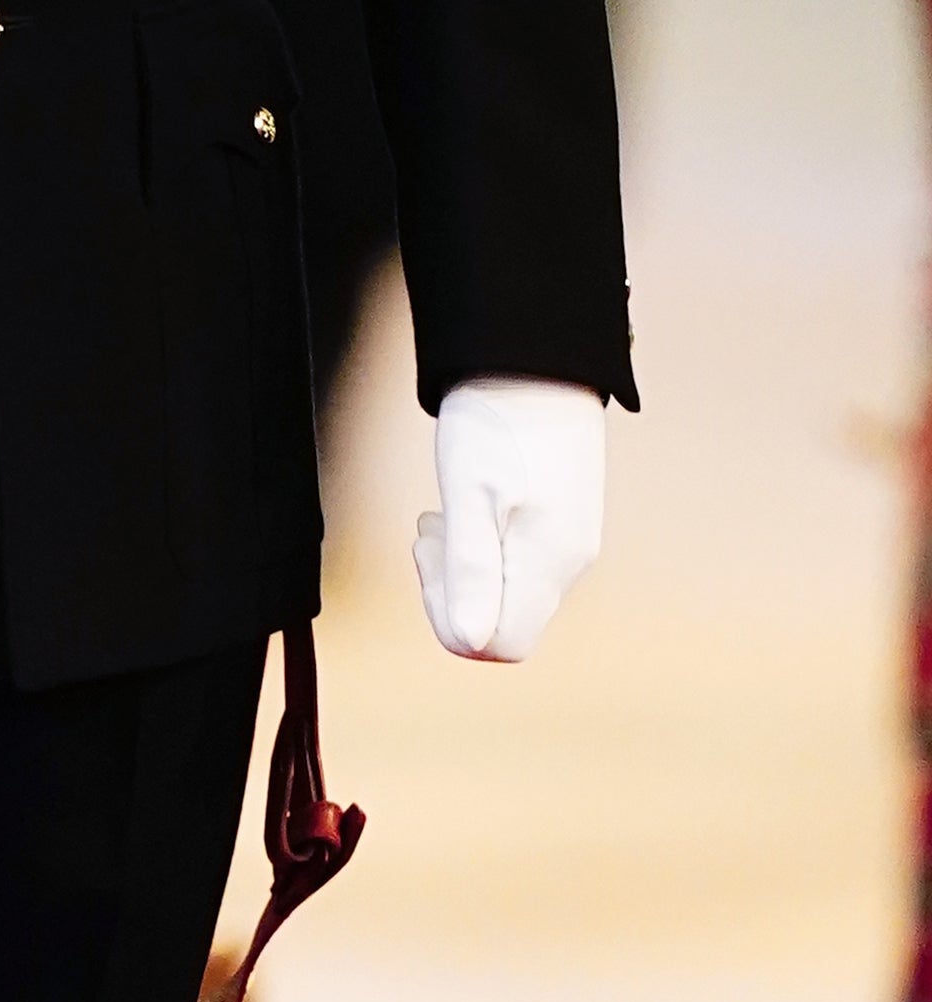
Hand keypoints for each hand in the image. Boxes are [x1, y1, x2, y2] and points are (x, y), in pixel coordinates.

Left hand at [414, 376, 603, 662]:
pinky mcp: (564, 522)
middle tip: (430, 532)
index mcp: (547, 562)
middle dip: (453, 591)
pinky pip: (519, 563)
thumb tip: (471, 641)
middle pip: (503, 623)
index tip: (430, 558)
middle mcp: (569, 563)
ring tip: (444, 513)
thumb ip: (471, 570)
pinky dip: (485, 546)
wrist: (536, 356)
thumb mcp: (468, 493)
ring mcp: (571, 543)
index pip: (500, 645)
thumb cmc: (498, 419)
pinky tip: (469, 506)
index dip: (451, 621)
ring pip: (509, 592)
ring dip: (465, 566)